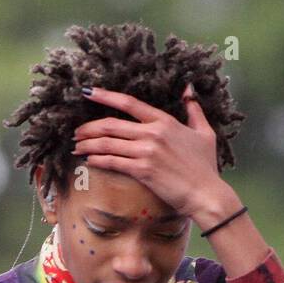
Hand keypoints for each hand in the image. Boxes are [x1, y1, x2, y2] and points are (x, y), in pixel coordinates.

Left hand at [71, 83, 229, 219]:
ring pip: (108, 144)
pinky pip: (113, 162)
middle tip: (77, 132)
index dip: (105, 96)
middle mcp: (152, 133)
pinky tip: (89, 161)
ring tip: (77, 147)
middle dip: (89, 128)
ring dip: (88, 145)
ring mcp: (146, 152)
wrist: (206, 194)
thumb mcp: (204, 132)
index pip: (129, 103)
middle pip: (111, 125)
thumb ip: (194, 109)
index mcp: (164, 121)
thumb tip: (188, 88)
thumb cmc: (206, 167)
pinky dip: (98, 161)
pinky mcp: (142, 171)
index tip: (88, 93)